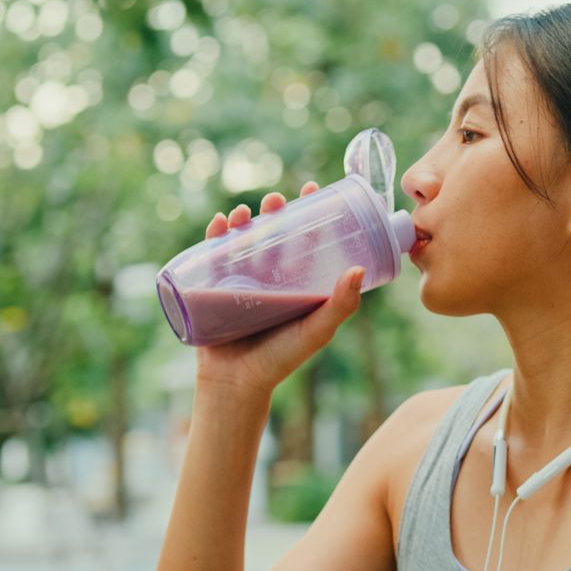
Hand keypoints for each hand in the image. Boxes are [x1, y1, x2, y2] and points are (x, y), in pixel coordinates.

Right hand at [193, 182, 363, 398]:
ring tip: (244, 212)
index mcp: (296, 280)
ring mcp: (240, 280)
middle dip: (274, 211)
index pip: (305, 238)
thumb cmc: (282, 359)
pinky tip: (219, 224)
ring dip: (242, 220)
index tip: (314, 187)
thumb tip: (359, 269)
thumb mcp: (317, 330)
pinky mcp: (213, 288)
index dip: (310, 212)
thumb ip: (341, 304)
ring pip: (242, 239)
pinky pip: (211, 256)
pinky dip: (213, 236)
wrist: (238, 384)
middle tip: (277, 200)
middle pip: (272, 232)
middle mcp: (269, 276)